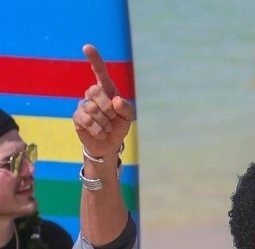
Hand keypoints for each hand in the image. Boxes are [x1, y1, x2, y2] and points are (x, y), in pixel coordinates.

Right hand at [73, 44, 134, 159]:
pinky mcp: (77, 118)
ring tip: (106, 128)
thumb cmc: (118, 126)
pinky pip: (86, 120)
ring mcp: (83, 104)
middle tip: (112, 118)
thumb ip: (126, 108)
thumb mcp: (128, 117)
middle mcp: (93, 94)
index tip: (87, 47)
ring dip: (104, 122)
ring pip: (91, 108)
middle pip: (95, 90)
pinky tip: (100, 133)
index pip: (100, 71)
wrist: (109, 145)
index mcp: (106, 89)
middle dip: (107, 108)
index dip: (94, 59)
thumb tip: (116, 101)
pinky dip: (97, 130)